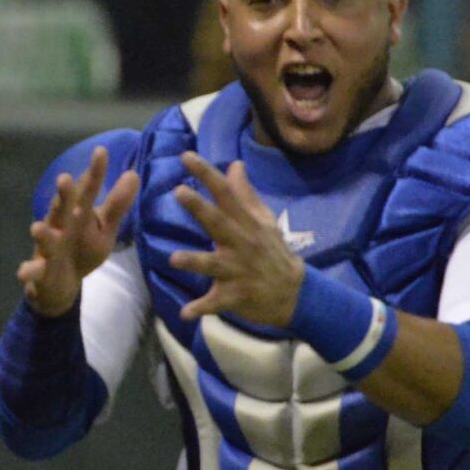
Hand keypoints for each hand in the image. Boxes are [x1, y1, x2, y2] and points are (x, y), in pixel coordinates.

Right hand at [17, 146, 138, 317]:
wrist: (57, 283)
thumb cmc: (81, 248)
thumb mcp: (103, 228)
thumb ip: (116, 204)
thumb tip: (134, 173)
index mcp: (76, 214)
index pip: (87, 191)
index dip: (94, 174)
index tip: (101, 152)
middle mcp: (59, 226)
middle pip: (62, 209)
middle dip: (62, 196)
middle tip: (64, 179)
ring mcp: (48, 248)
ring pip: (45, 239)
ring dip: (41, 234)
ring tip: (36, 228)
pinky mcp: (41, 270)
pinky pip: (34, 271)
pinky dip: (28, 271)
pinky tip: (24, 272)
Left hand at [170, 155, 304, 326]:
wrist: (295, 293)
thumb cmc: (272, 251)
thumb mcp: (264, 220)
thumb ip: (245, 194)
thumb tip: (234, 164)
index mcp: (246, 223)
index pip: (225, 194)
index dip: (207, 174)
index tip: (186, 155)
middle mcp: (241, 243)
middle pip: (218, 223)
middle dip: (200, 208)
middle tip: (179, 191)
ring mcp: (239, 270)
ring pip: (214, 265)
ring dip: (195, 261)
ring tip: (174, 258)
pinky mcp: (236, 295)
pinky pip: (216, 303)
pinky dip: (202, 308)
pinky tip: (185, 313)